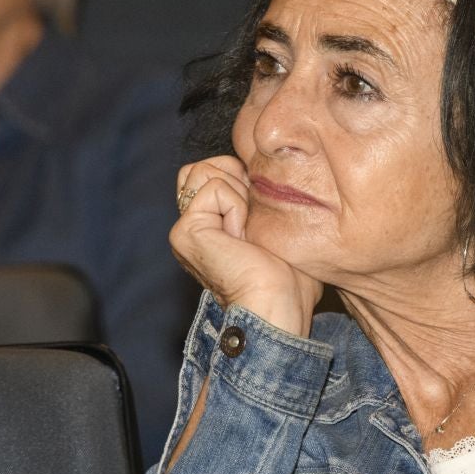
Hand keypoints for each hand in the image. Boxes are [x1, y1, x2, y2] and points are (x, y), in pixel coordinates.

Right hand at [172, 157, 322, 337]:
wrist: (277, 308)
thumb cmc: (289, 281)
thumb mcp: (279, 228)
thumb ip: (263, 197)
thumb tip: (271, 172)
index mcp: (210, 225)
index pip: (216, 170)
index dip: (245, 180)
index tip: (262, 219)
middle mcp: (192, 225)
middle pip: (205, 165)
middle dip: (238, 180)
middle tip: (254, 224)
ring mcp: (185, 228)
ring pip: (205, 170)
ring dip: (238, 195)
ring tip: (247, 232)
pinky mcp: (185, 231)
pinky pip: (214, 188)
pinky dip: (238, 208)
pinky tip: (241, 239)